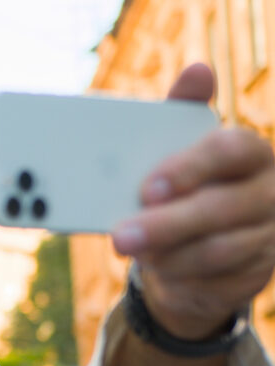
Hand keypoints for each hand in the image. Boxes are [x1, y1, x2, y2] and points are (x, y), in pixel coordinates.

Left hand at [112, 62, 274, 339]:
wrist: (194, 246)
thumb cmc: (184, 187)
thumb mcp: (177, 151)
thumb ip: (181, 114)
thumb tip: (198, 71)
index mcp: (251, 153)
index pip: (232, 150)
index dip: (190, 168)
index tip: (148, 187)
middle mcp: (269, 192)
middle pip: (221, 207)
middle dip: (166, 223)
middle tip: (120, 235)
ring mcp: (267, 235)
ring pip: (217, 249)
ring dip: (167, 253)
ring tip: (131, 250)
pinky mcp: (256, 273)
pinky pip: (216, 281)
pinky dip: (179, 276)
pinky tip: (157, 268)